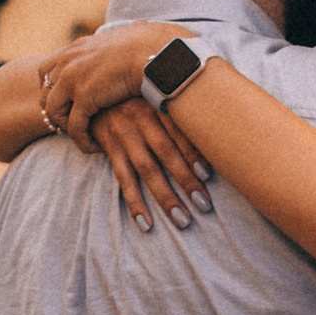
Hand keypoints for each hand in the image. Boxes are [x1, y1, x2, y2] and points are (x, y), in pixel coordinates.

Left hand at [35, 25, 170, 136]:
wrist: (160, 53)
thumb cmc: (154, 45)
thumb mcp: (131, 32)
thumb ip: (126, 34)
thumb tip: (140, 28)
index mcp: (78, 47)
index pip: (48, 70)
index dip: (55, 90)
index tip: (70, 104)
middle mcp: (69, 60)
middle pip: (45, 91)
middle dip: (57, 110)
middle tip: (74, 124)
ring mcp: (73, 78)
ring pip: (54, 112)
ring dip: (67, 128)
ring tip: (85, 137)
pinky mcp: (84, 98)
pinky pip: (74, 127)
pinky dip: (82, 140)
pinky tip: (95, 146)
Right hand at [88, 95, 214, 235]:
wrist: (97, 91)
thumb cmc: (140, 95)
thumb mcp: (158, 95)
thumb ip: (182, 111)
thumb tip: (217, 135)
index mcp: (157, 103)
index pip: (179, 129)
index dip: (194, 151)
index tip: (208, 175)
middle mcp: (140, 118)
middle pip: (166, 152)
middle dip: (186, 180)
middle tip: (204, 205)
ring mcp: (124, 134)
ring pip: (147, 169)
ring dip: (165, 196)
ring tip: (183, 219)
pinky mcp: (110, 148)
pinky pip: (123, 179)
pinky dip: (134, 202)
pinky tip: (146, 223)